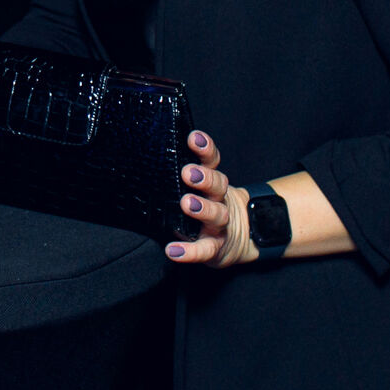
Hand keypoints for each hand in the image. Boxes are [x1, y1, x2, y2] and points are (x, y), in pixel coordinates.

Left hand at [163, 131, 254, 267]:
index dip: (205, 149)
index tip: (193, 137)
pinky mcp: (217, 247)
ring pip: (217, 215)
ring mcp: (221, 224)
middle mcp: (219, 200)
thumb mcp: (203, 188)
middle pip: (218, 185)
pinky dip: (189, 252)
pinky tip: (173, 251)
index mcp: (213, 182)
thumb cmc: (209, 207)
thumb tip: (149, 158)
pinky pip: (204, 250)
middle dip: (204, 178)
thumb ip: (186, 175)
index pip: (211, 161)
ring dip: (203, 208)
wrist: (240, 239)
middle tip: (189, 173)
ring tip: (187, 203)